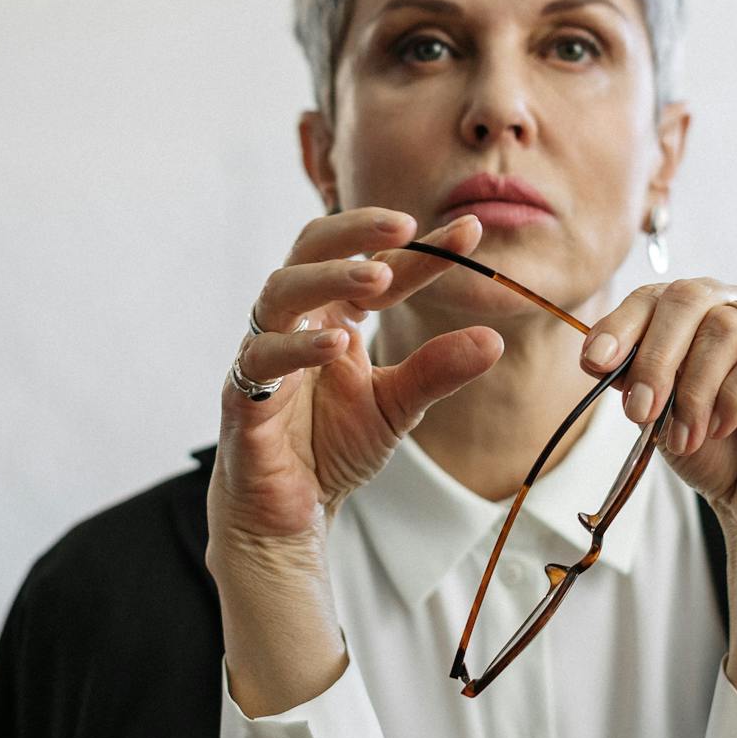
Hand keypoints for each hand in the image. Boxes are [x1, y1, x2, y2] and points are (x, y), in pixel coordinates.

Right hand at [207, 205, 502, 558]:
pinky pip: (261, 358)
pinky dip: (297, 347)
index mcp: (334, 314)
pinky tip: (337, 346)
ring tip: (378, 276)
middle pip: (311, 247)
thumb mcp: (397, 406)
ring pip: (282, 290)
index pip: (377, 264)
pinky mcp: (242, 394)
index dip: (422, 248)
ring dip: (329, 277)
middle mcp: (296, 321)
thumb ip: (436, 372)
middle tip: (405, 225)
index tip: (471, 232)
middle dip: (356, 228)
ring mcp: (265, 352)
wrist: (289, 512)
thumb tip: (494, 339)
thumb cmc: (332, 448)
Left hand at [580, 276, 736, 543]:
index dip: (621, 324)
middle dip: (655, 357)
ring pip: (725, 328)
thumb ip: (633, 378)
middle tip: (641, 410)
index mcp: (697, 313)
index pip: (655, 295)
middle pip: (689, 297)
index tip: (595, 362)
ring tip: (685, 436)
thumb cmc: (710, 447)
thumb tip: (601, 358)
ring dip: (694, 390)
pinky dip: (734, 396)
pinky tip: (722, 427)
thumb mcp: (657, 412)